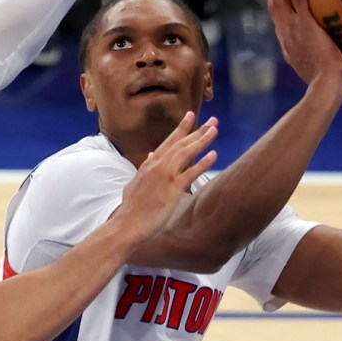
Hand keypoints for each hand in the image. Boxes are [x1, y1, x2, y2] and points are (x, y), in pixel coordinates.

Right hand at [117, 111, 217, 241]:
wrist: (126, 225)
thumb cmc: (131, 209)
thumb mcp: (134, 183)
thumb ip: (145, 168)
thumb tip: (150, 155)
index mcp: (149, 164)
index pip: (168, 141)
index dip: (181, 128)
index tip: (191, 115)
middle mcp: (157, 165)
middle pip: (180, 143)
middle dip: (197, 130)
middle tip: (212, 120)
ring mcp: (165, 176)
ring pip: (186, 152)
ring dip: (202, 140)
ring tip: (214, 130)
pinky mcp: (172, 189)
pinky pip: (190, 173)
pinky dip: (203, 162)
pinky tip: (213, 155)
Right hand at [267, 0, 341, 89]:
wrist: (325, 82)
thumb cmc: (326, 79)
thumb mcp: (316, 67)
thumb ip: (318, 54)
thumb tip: (329, 49)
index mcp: (286, 43)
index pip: (278, 21)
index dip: (275, 6)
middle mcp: (285, 33)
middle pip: (273, 6)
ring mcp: (292, 28)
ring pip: (279, 0)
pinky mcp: (304, 24)